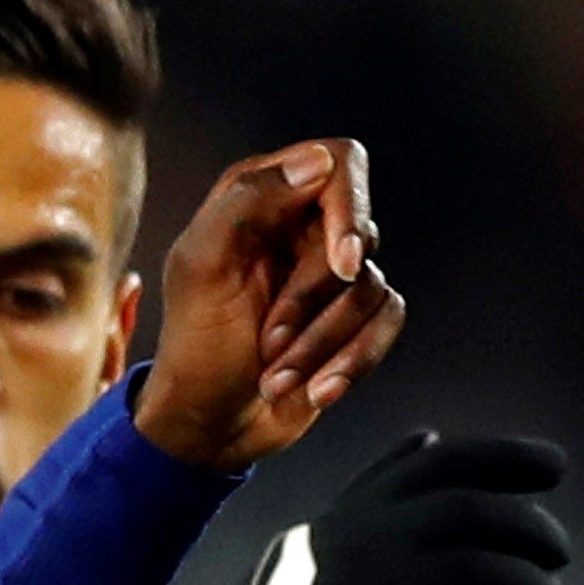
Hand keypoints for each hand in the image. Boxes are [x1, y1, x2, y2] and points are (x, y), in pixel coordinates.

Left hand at [135, 144, 405, 478]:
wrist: (209, 423)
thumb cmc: (196, 346)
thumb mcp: (203, 267)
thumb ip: (248, 201)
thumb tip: (317, 163)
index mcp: (263, 195)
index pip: (340, 161)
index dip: (350, 206)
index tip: (342, 262)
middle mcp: (304, 224)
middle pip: (358, 236)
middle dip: (314, 300)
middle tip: (269, 340)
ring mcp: (333, 274)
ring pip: (370, 288)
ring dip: (323, 343)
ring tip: (277, 375)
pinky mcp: (354, 317)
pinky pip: (387, 320)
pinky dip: (353, 360)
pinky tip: (315, 389)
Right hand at [154, 429, 568, 584]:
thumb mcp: (330, 527)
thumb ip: (382, 482)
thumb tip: (433, 439)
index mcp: (363, 506)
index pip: (449, 462)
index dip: (510, 459)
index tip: (558, 468)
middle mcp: (374, 540)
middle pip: (474, 514)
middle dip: (530, 528)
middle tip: (558, 552)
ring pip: (482, 572)